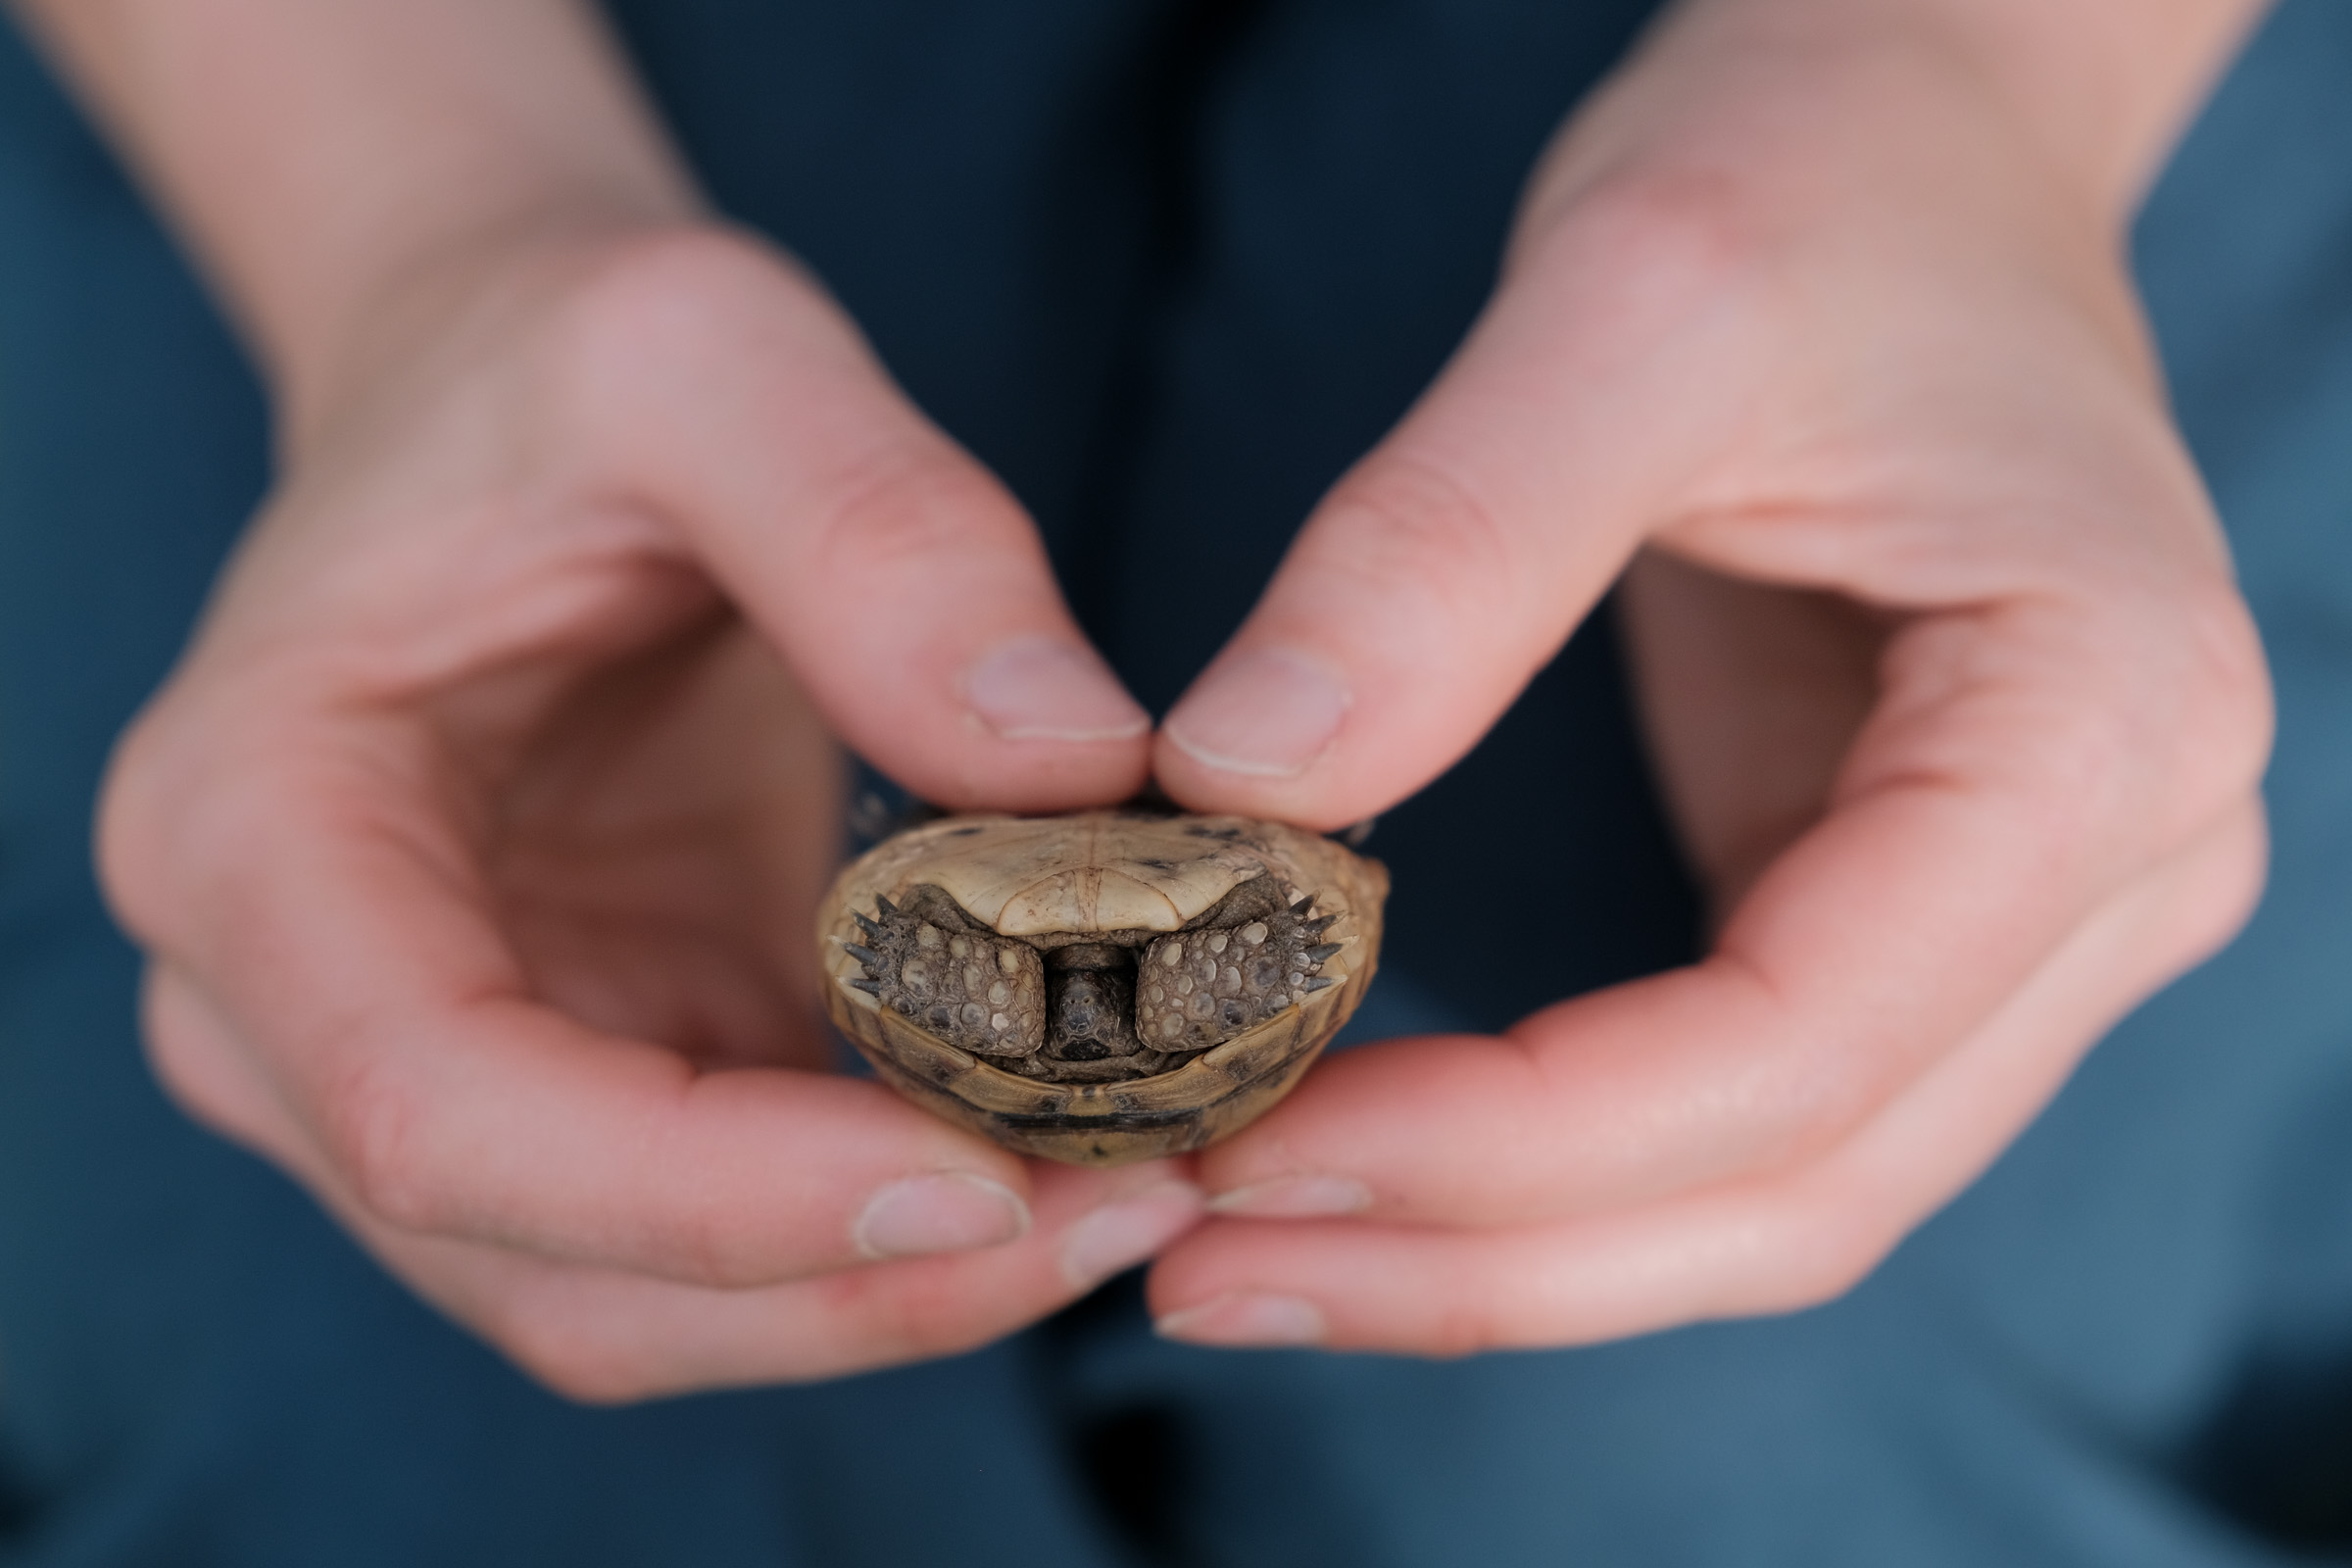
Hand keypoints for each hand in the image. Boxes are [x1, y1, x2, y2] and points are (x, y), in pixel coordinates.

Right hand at [98, 226, 1201, 1396]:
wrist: (521, 405)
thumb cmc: (559, 366)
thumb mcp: (702, 354)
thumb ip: (877, 533)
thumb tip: (1080, 767)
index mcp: (259, 836)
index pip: (440, 1108)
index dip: (709, 1197)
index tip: (982, 1176)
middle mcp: (304, 1012)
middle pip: (561, 1268)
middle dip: (851, 1279)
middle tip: (1137, 1201)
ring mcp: (451, 1070)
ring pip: (658, 1301)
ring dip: (900, 1287)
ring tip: (1145, 1188)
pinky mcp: (590, 1078)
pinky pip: (740, 1230)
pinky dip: (908, 1226)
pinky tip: (1082, 1151)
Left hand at [1145, 7, 2270, 1350]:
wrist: (1915, 143)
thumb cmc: (1819, 182)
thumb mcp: (1634, 306)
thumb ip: (1447, 546)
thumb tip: (1234, 786)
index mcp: (2103, 727)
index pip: (1807, 1041)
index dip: (1521, 1140)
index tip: (1257, 1140)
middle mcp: (2112, 868)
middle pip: (1798, 1180)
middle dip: (1484, 1252)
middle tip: (1195, 1253)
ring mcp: (2016, 914)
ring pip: (1767, 1194)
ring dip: (1499, 1254)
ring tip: (1239, 1250)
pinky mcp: (1888, 906)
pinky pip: (1725, 1115)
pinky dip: (1542, 1173)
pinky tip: (1357, 1158)